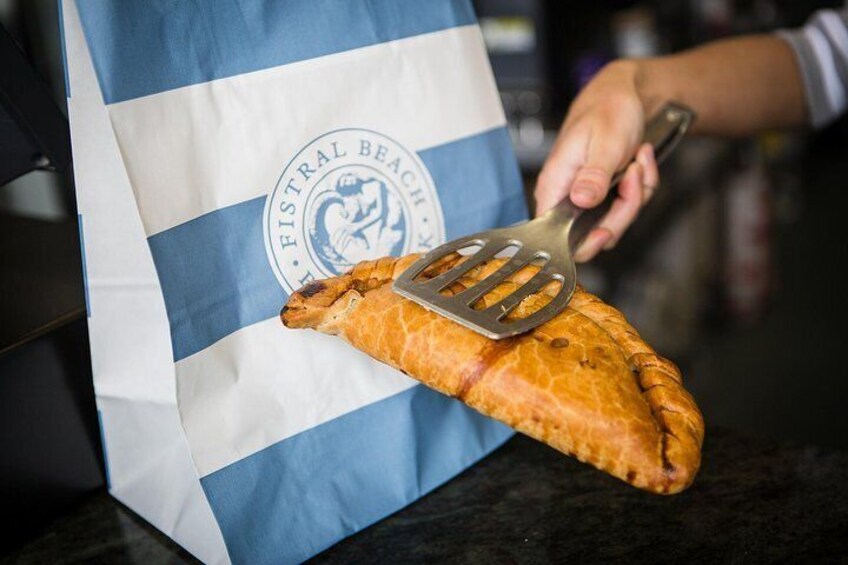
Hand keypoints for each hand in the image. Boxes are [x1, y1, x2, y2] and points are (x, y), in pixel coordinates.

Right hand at [535, 61, 659, 261]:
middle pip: (594, 233)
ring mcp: (587, 197)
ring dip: (637, 192)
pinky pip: (628, 206)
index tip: (607, 229)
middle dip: (625, 208)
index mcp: (555, 185)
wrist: (624, 94)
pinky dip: (642, 185)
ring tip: (637, 159)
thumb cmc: (608, 109)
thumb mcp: (605, 141)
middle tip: (632, 174)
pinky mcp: (604, 194)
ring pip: (616, 221)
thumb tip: (580, 201)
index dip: (584, 243)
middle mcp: (567, 196)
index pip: (556, 236)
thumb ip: (593, 175)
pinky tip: (639, 160)